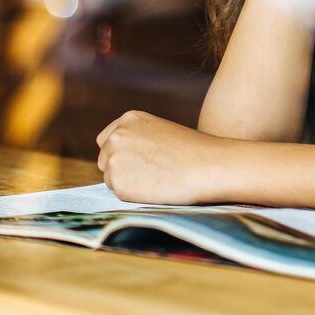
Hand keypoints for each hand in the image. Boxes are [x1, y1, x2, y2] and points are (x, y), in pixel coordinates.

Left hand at [95, 110, 221, 205]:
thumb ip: (139, 139)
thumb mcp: (161, 132)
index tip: (137, 162)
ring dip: (127, 183)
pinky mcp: (118, 182)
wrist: (208, 166)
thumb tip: (125, 158)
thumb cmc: (193, 151)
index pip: (107, 140)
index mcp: (129, 119)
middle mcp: (117, 136)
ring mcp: (114, 158)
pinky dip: (133, 196)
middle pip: (105, 159)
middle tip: (149, 175)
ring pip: (110, 178)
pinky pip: (118, 194)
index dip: (121, 153)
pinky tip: (154, 188)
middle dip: (121, 169)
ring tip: (156, 180)